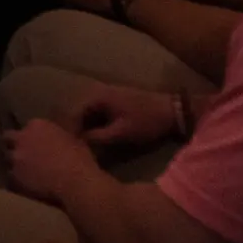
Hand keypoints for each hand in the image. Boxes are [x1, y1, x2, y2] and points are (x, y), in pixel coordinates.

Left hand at [2, 117, 99, 201]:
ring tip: (26, 172)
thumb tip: (57, 138)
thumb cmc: (80, 159)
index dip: (31, 136)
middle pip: (8, 138)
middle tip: (25, 155)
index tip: (36, 143)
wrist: (77, 182)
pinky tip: (27, 185)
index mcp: (37, 125)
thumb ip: (58, 134)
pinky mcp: (14, 175)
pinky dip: (17, 180)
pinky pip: (11, 177)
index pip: (27, 128)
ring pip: (8, 158)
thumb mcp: (73, 139)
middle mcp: (21, 138)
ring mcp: (16, 157)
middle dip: (14, 145)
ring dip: (16, 163)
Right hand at [65, 83, 181, 155]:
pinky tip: (97, 139)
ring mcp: (105, 96)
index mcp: (96, 97)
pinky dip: (94, 126)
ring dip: (85, 129)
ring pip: (87, 114)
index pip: (72, 115)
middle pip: (77, 113)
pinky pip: (96, 114)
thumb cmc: (146, 120)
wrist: (172, 110)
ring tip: (84, 147)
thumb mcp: (121, 133)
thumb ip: (98, 138)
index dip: (70, 133)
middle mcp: (96, 92)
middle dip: (75, 131)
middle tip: (76, 150)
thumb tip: (79, 145)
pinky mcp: (113, 102)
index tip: (70, 150)